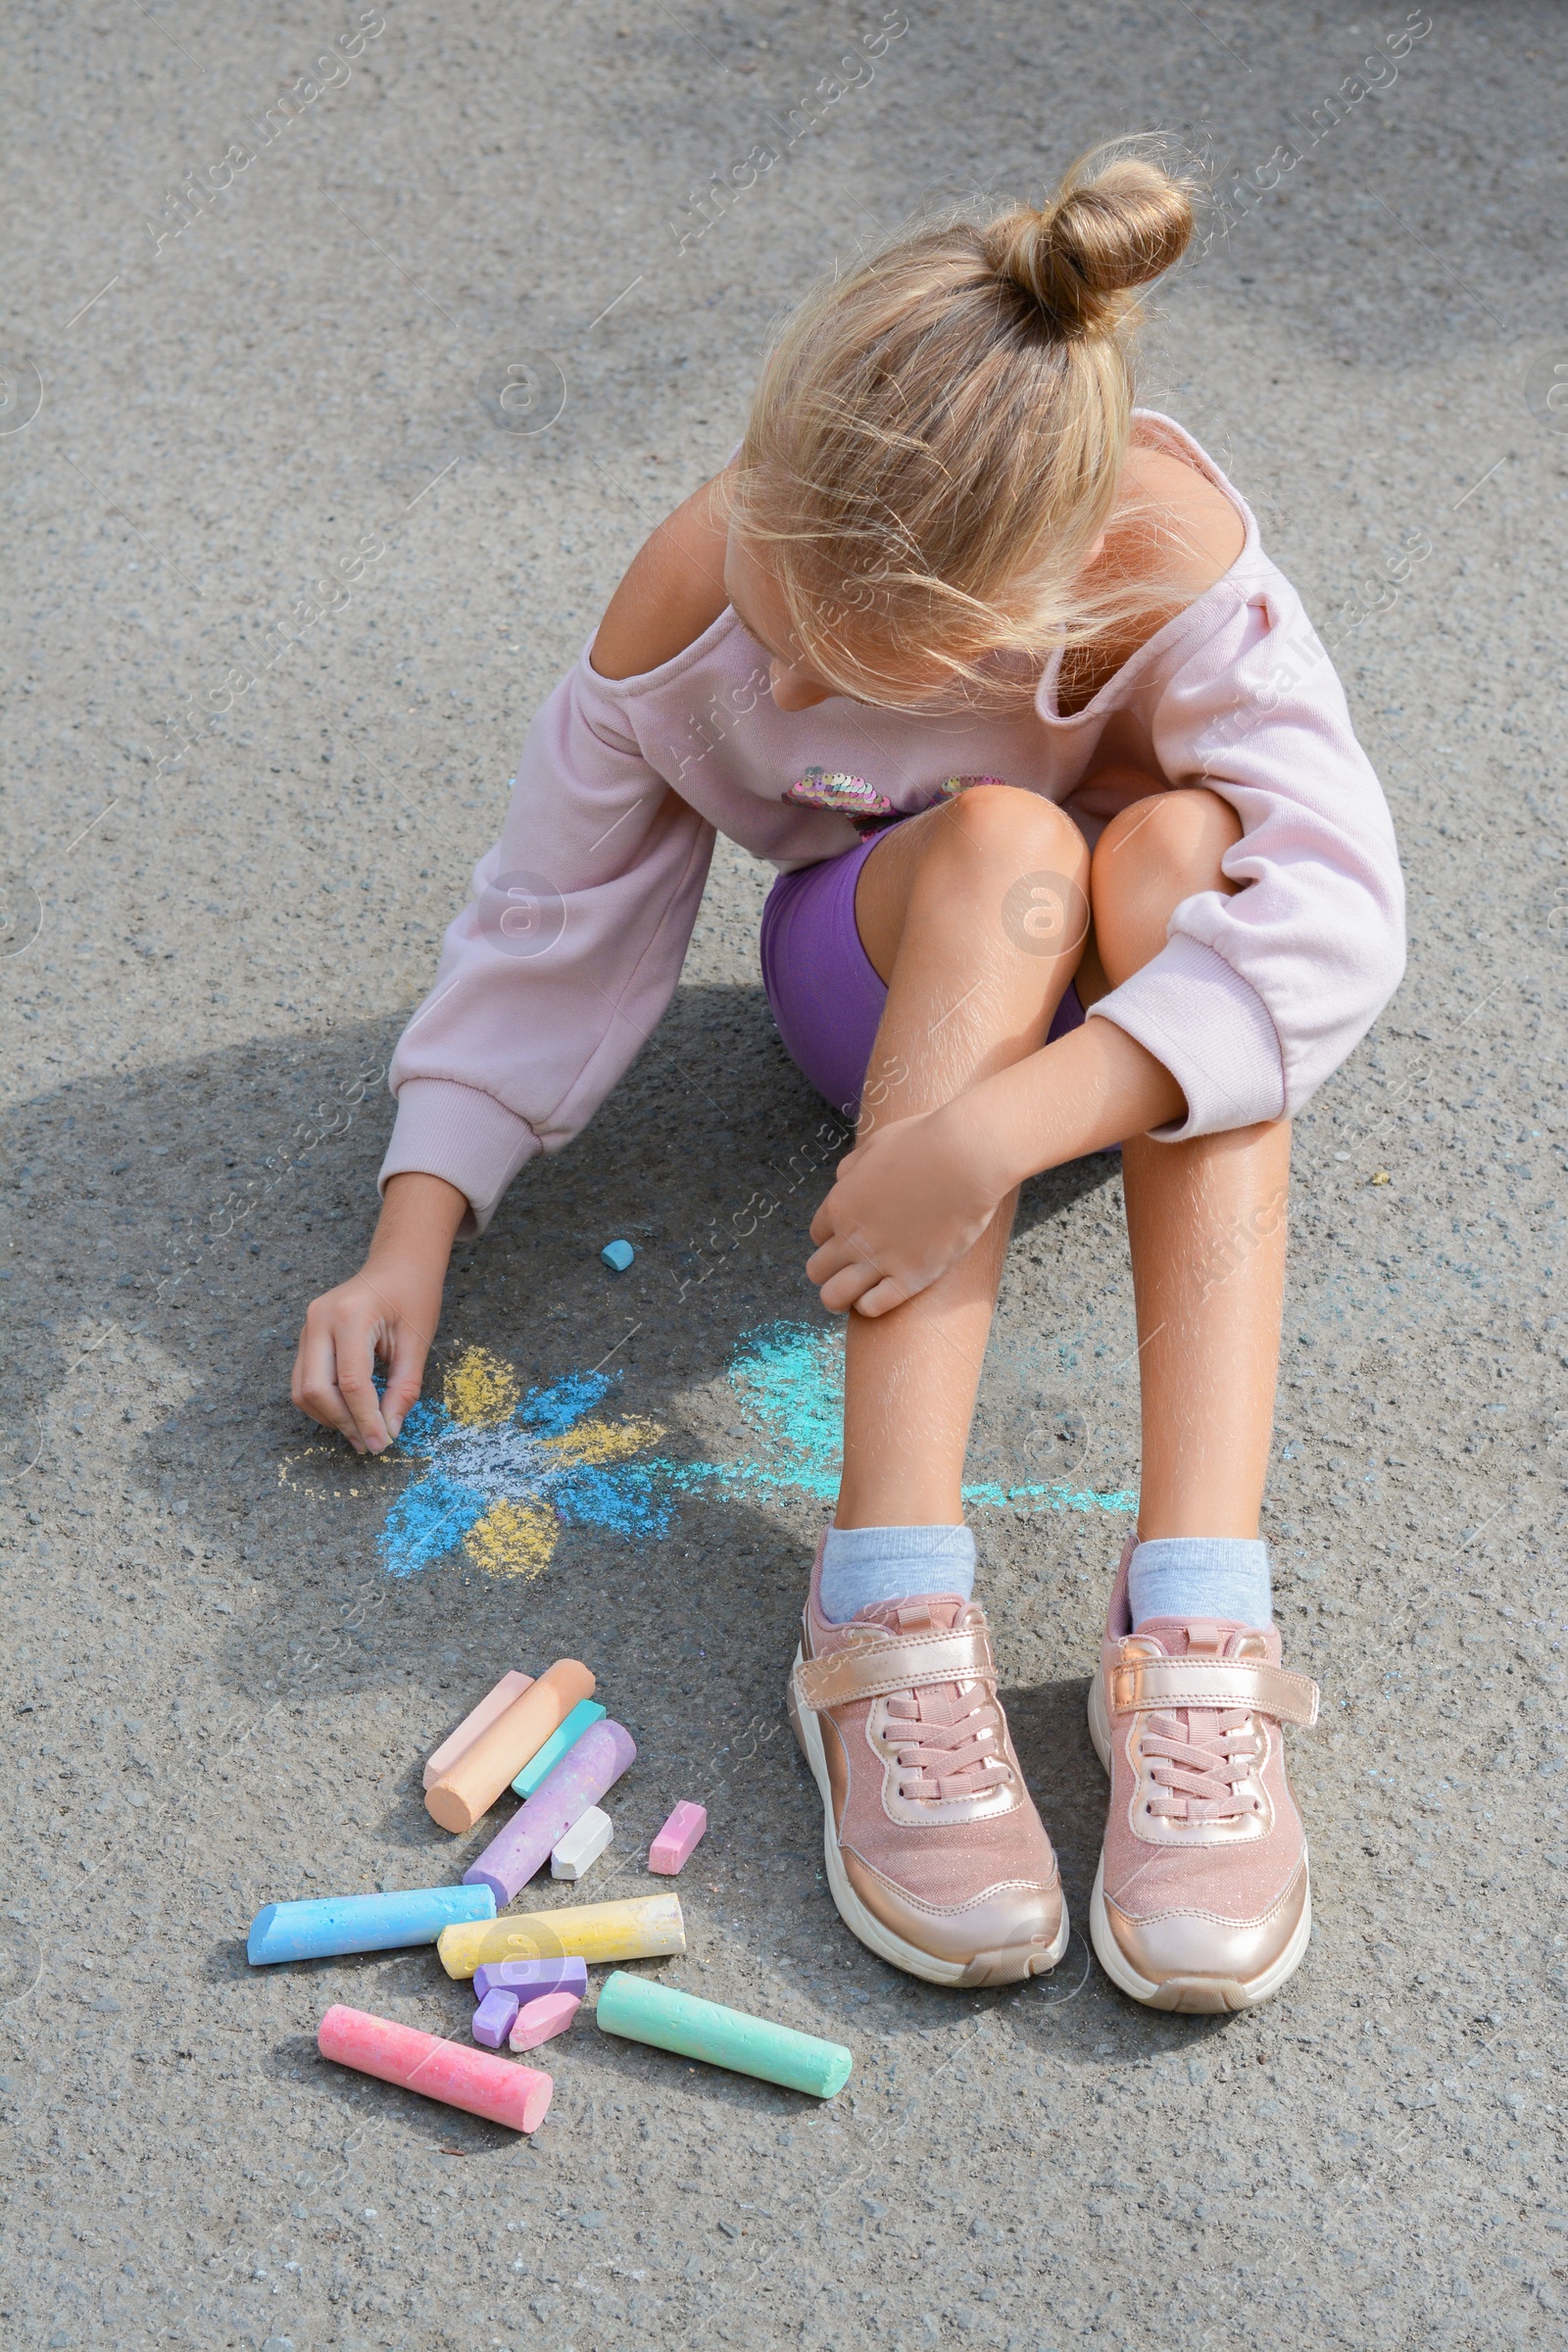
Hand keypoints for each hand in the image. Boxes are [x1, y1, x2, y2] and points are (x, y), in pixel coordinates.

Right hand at [290, 1172, 466, 1451]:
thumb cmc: (414, 1295)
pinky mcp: (306, 1336)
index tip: (382, 1444)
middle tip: (370, 1443)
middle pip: (316, 1389)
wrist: (398, 1264)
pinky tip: (349, 1411)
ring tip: (361, 1430)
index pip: (351, 1382)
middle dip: (343, 1422)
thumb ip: (403, 1388)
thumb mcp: (417, 1342)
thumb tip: (388, 1431)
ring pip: (302, 1389)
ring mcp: (307, 1326)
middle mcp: (319, 1319)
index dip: (365, 1419)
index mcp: (350, 1315)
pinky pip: (304, 1379)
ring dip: (330, 1417)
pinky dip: (324, 1402)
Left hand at [806, 1106, 1006, 1315]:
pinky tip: (884, 1294)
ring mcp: (880, 1260)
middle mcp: (852, 1236)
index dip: (833, 1237)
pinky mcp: (911, 1277)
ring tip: (856, 1294)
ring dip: (840, 1297)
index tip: (852, 1237)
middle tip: (851, 1268)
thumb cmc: (926, 1142)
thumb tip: (843, 1181)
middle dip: (829, 1270)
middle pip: (817, 1269)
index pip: (817, 1235)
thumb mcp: (876, 1144)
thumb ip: (852, 1167)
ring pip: (833, 1297)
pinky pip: (872, 1307)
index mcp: (841, 1203)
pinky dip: (870, 1305)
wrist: (966, 1158)